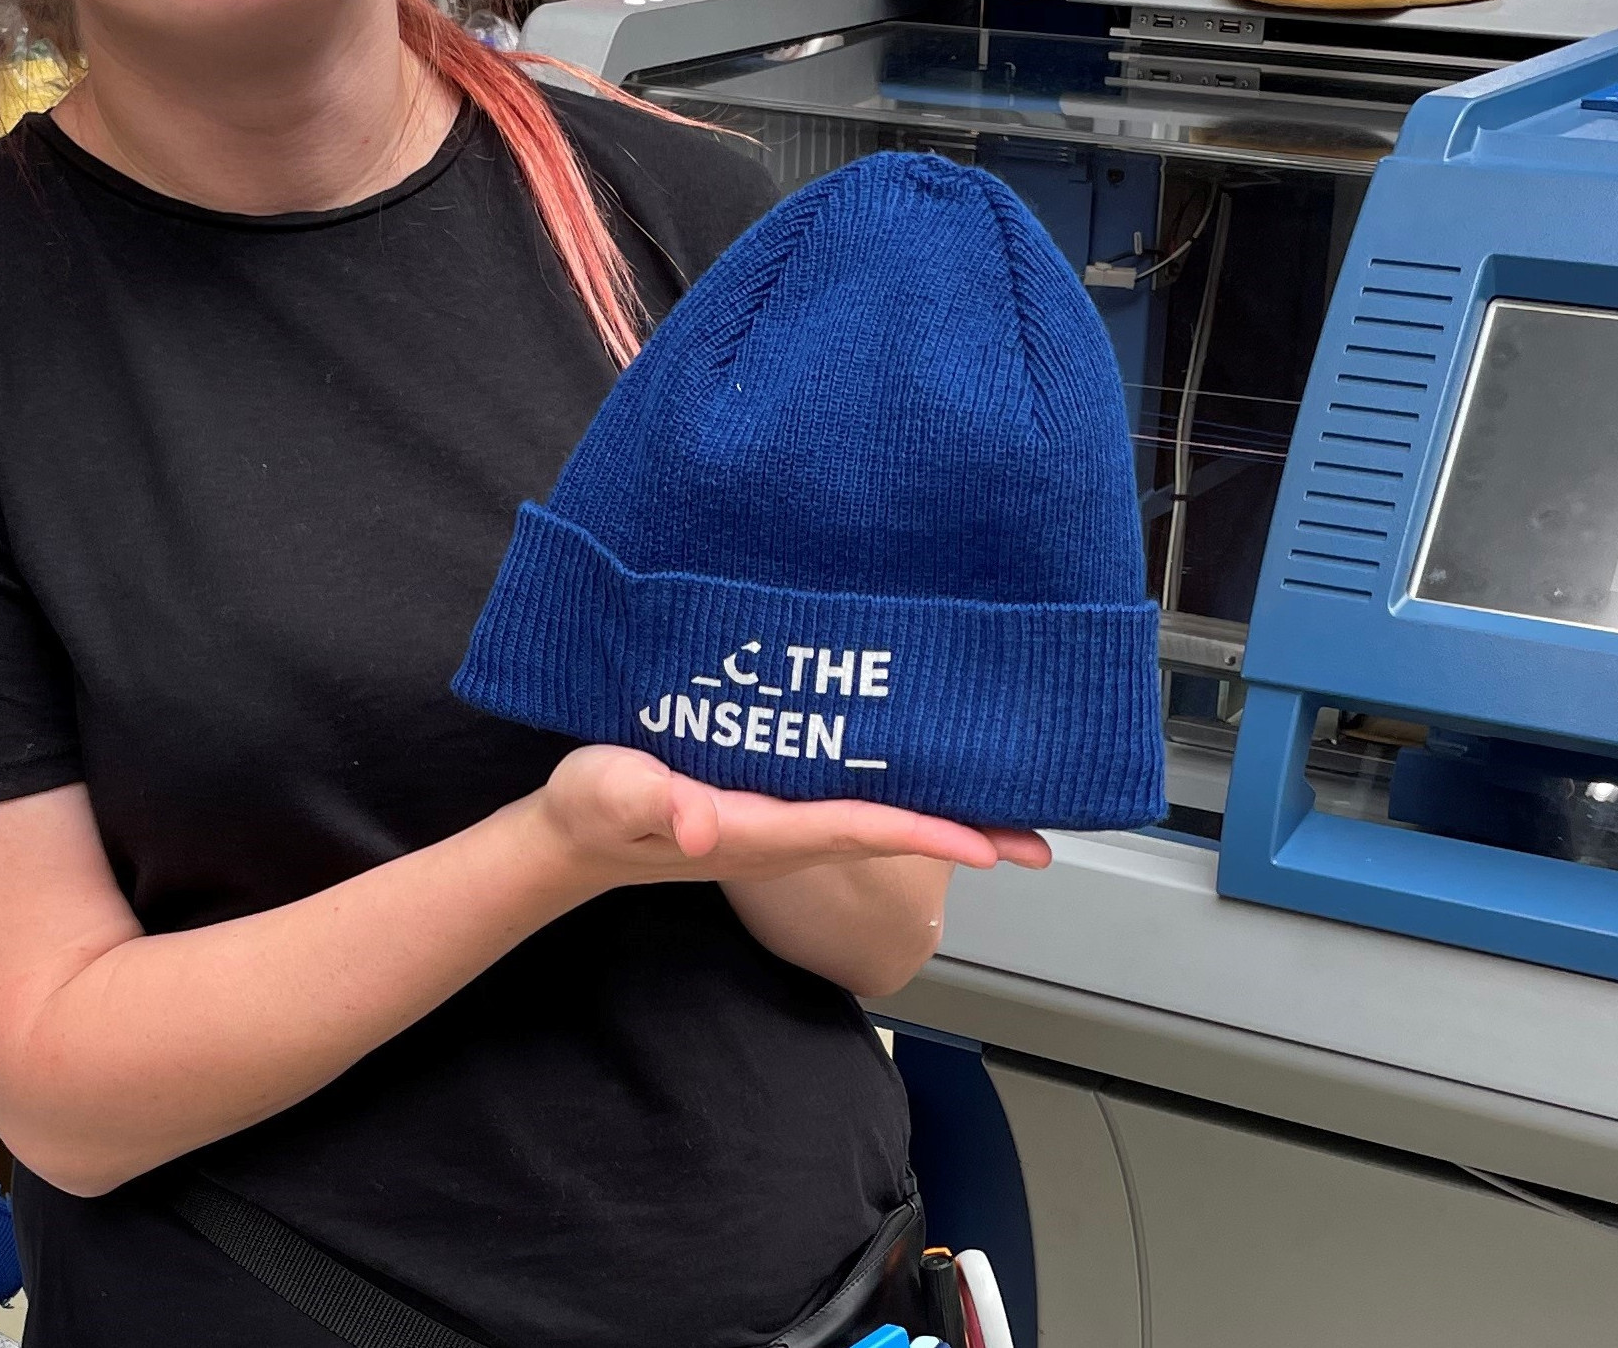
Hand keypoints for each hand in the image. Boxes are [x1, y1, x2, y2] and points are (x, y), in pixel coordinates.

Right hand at [528, 744, 1051, 895]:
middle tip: (1041, 840)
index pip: (859, 828)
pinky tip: (927, 777)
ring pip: (881, 821)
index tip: (989, 841)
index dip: (927, 832)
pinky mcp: (773, 808)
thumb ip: (651, 803)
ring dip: (944, 818)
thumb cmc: (592, 812)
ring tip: (1010, 810)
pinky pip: (855, 803)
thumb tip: (706, 824)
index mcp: (759, 830)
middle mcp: (785, 835)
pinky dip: (902, 796)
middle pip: (892, 834)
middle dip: (964, 836)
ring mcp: (783, 826)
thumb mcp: (609, 794)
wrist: (576, 837)